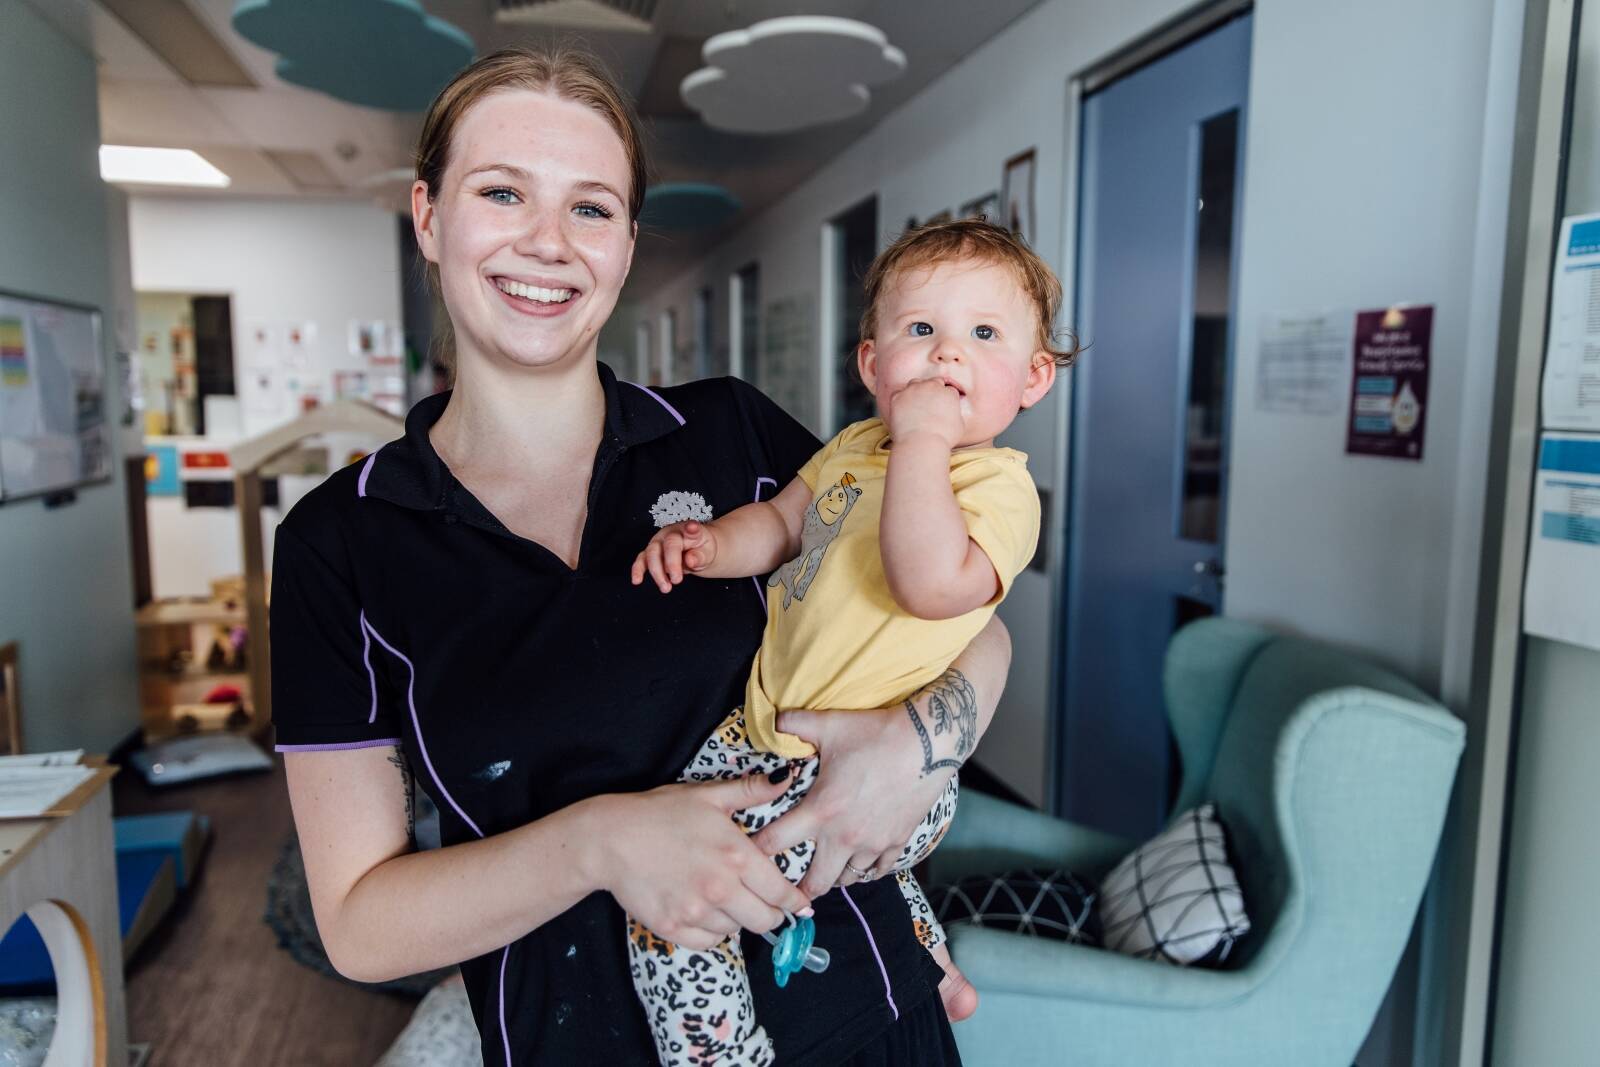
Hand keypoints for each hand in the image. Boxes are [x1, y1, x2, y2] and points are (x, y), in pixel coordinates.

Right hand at [585, 770, 812, 950]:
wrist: (610, 838)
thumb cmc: (659, 813)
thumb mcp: (708, 795)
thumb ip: (750, 791)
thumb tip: (785, 779)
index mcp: (737, 856)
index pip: (780, 891)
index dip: (793, 900)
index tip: (799, 905)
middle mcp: (721, 888)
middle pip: (764, 920)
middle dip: (770, 914)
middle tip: (765, 906)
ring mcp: (696, 911)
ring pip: (735, 931)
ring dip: (737, 919)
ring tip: (727, 901)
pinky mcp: (673, 927)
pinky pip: (707, 943)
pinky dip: (711, 933)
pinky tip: (705, 913)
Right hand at [631, 520, 717, 592]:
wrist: (697, 550)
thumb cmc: (703, 550)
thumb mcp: (709, 553)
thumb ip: (701, 556)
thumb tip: (690, 560)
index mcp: (690, 531)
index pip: (690, 530)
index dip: (691, 529)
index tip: (692, 528)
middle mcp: (672, 533)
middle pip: (668, 544)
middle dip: (671, 564)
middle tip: (677, 580)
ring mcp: (659, 542)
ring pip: (652, 553)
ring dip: (657, 572)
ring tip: (666, 588)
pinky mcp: (651, 552)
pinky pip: (642, 560)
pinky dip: (638, 570)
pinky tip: (637, 580)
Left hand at [749, 706, 957, 897]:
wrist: (928, 742)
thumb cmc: (876, 733)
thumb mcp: (829, 724)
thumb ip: (795, 723)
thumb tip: (773, 718)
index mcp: (820, 811)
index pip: (775, 843)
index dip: (756, 852)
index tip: (749, 858)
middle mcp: (844, 836)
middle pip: (815, 883)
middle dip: (800, 889)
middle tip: (791, 888)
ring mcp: (874, 843)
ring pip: (848, 879)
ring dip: (835, 877)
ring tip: (827, 871)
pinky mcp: (898, 842)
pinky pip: (879, 870)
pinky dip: (868, 869)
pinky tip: (862, 861)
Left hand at [882, 378, 963, 448]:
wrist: (922, 443)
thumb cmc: (943, 438)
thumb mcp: (959, 425)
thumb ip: (955, 413)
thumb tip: (951, 413)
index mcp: (948, 392)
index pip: (949, 390)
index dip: (946, 399)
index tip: (943, 407)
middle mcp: (931, 386)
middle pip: (933, 383)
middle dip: (933, 392)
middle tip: (930, 406)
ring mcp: (913, 389)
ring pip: (915, 384)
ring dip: (917, 391)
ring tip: (916, 406)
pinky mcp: (898, 396)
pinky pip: (898, 394)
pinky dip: (901, 401)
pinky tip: (903, 411)